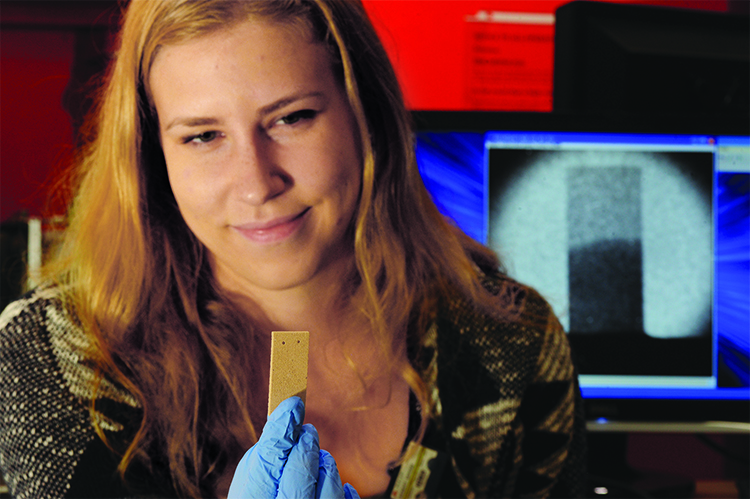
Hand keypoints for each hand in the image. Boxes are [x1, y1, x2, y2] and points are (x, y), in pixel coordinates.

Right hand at [227, 397, 359, 498]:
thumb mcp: (251, 486)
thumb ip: (264, 461)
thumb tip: (286, 425)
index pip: (266, 464)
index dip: (281, 430)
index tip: (293, 405)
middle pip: (299, 480)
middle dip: (305, 448)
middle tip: (308, 431)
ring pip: (328, 492)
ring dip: (325, 467)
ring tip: (319, 459)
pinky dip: (343, 491)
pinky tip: (334, 484)